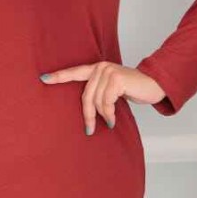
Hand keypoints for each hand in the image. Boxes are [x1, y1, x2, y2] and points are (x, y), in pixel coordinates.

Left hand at [39, 62, 165, 134]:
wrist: (153, 85)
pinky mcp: (116, 79)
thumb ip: (99, 92)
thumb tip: (87, 110)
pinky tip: (113, 119)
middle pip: (86, 95)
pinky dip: (109, 114)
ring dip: (103, 116)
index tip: (43, 79)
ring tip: (110, 121)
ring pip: (97, 101)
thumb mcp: (112, 90)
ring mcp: (108, 71)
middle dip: (88, 115)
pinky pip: (106, 102)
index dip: (59, 76)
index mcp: (97, 69)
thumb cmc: (133, 89)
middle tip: (90, 129)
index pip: (75, 72)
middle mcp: (100, 67)